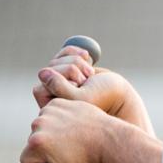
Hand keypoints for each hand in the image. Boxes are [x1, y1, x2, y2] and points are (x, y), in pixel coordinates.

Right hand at [21, 98, 117, 162]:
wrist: (110, 142)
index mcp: (37, 144)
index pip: (26, 159)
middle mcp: (39, 124)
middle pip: (34, 142)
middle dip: (46, 150)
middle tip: (66, 155)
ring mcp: (50, 111)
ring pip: (43, 127)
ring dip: (52, 134)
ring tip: (72, 142)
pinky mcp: (60, 102)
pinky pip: (53, 114)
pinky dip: (61, 121)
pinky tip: (75, 129)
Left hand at [32, 46, 150, 129]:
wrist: (121, 95)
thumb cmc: (105, 100)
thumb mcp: (83, 98)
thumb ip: (60, 88)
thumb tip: (42, 72)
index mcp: (54, 110)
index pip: (41, 88)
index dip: (60, 82)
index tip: (79, 87)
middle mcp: (54, 97)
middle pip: (48, 72)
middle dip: (70, 70)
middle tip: (87, 80)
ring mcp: (60, 82)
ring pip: (56, 61)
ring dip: (76, 62)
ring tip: (90, 74)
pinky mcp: (68, 70)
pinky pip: (62, 53)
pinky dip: (75, 51)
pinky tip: (88, 58)